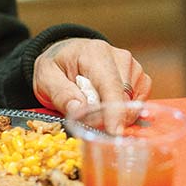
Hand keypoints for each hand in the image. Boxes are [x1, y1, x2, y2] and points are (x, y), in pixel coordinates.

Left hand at [32, 38, 151, 126]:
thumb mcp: (45, 78)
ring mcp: (133, 67)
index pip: (111, 86)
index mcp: (96, 54)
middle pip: (123, 98)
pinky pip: (138, 103)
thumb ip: (61, 94)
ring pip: (132, 104)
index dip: (114, 111)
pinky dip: (123, 111)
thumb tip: (79, 109)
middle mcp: (120, 58)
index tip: (113, 132)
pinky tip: (106, 105)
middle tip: (86, 121)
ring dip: (115, 114)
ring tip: (92, 105)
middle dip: (108, 117)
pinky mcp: (139, 78)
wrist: (66, 54)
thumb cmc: (56, 66)